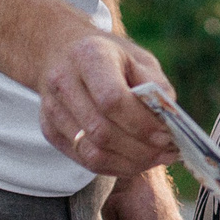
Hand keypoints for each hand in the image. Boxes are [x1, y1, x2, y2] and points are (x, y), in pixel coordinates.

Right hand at [40, 34, 177, 175]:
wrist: (66, 53)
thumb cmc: (112, 58)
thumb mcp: (139, 59)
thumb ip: (156, 88)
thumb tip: (169, 124)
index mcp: (89, 56)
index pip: (112, 99)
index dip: (141, 123)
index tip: (166, 135)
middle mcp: (63, 81)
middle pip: (101, 131)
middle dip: (139, 149)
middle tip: (167, 153)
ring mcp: (52, 109)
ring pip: (92, 152)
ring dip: (129, 163)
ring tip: (155, 159)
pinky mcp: (50, 131)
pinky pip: (84, 161)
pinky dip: (115, 166)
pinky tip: (136, 161)